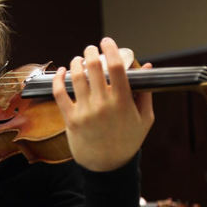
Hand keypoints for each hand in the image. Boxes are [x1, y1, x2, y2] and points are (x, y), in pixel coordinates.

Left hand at [53, 37, 153, 171]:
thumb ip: (145, 92)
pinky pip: (60, 93)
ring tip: (79, 59)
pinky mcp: (70, 118)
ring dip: (76, 63)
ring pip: (76, 77)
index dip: (111, 49)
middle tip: (91, 49)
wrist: (106, 166)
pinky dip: (59, 78)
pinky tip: (62, 71)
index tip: (107, 41)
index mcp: (123, 102)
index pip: (116, 67)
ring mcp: (85, 111)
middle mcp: (102, 104)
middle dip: (91, 52)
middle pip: (94, 67)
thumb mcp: (145, 119)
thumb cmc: (127, 141)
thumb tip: (147, 66)